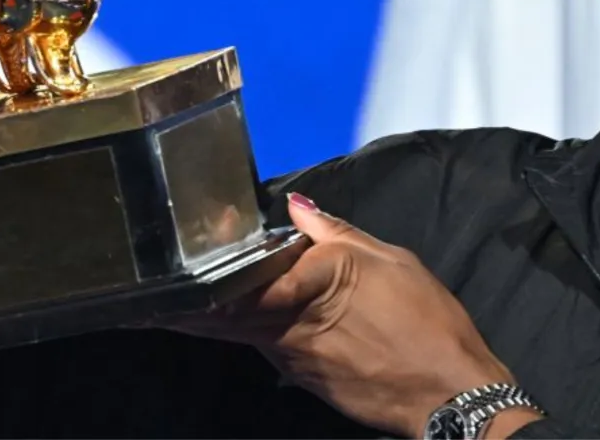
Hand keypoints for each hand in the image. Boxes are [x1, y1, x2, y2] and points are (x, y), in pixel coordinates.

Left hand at [173, 195, 524, 437]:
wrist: (452, 392)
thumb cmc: (426, 319)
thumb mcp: (387, 259)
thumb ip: (336, 233)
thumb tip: (297, 207)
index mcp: (314, 287)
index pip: (246, 284)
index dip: (206, 283)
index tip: (169, 278)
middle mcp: (295, 329)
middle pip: (231, 317)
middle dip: (188, 310)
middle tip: (147, 302)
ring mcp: (300, 361)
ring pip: (246, 335)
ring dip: (212, 323)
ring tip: (174, 308)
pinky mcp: (310, 381)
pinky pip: (271, 351)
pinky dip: (249, 335)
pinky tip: (237, 324)